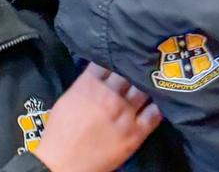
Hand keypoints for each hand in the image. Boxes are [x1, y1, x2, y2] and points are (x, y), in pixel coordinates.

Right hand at [32, 64, 161, 171]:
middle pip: (128, 72)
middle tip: (137, 67)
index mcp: (89, 85)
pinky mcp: (136, 132)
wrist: (64, 162)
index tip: (119, 56)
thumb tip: (98, 75)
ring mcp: (125, 113)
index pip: (108, 60)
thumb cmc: (61, 132)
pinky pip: (154, 114)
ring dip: (146, 85)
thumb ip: (84, 84)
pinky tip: (158, 103)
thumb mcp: (67, 99)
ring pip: (143, 89)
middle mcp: (109, 95)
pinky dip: (157, 106)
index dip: (114, 57)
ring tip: (150, 83)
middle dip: (131, 68)